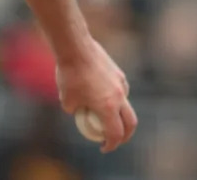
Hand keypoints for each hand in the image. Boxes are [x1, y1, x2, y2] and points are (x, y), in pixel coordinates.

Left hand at [55, 37, 136, 152]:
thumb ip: (73, 109)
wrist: (75, 48)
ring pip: (126, 104)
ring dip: (120, 114)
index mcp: (108, 107)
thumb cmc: (69, 73)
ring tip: (105, 114)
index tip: (104, 148)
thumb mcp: (66, 98)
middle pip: (130, 122)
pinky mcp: (118, 73)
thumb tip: (76, 111)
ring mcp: (121, 84)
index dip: (111, 144)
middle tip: (115, 139)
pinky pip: (121, 90)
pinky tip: (101, 93)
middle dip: (125, 135)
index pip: (115, 133)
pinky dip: (115, 97)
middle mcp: (120, 97)